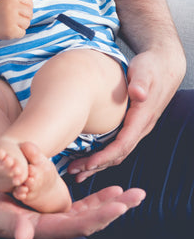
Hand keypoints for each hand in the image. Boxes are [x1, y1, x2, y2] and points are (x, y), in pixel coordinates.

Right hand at [0, 0, 32, 39]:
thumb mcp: (5, 1)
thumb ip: (18, 2)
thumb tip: (32, 7)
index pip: (29, 2)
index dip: (28, 7)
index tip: (21, 11)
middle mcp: (11, 8)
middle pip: (30, 13)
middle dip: (25, 17)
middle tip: (16, 19)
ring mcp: (11, 20)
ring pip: (27, 24)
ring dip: (21, 26)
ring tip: (11, 24)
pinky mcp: (10, 31)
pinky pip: (22, 33)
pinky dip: (17, 33)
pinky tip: (9, 30)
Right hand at [0, 185, 144, 238]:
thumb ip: (13, 225)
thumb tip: (24, 237)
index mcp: (47, 229)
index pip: (79, 225)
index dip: (100, 216)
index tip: (119, 206)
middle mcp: (58, 226)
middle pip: (93, 218)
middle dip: (116, 208)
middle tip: (138, 196)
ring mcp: (59, 218)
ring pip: (92, 211)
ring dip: (113, 203)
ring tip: (134, 194)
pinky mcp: (57, 209)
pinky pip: (83, 205)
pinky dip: (99, 198)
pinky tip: (113, 191)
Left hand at [67, 48, 179, 181]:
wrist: (164, 65)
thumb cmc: (151, 67)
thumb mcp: (145, 72)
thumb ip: (141, 83)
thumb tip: (138, 94)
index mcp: (142, 118)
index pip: (123, 144)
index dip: (105, 156)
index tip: (87, 164)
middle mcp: (141, 127)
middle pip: (118, 154)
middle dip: (96, 166)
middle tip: (74, 172)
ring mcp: (137, 127)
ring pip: (117, 153)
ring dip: (97, 164)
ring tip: (77, 171)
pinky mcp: (131, 124)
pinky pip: (117, 145)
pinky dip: (102, 154)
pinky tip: (87, 156)